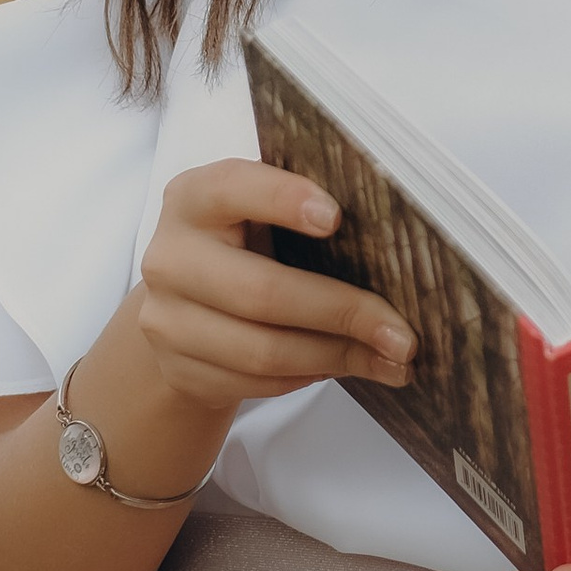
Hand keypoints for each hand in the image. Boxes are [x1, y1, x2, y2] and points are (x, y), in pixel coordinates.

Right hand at [134, 160, 412, 418]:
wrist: (180, 308)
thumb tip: (394, 244)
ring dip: (338, 356)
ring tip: (392, 358)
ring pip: (264, 350)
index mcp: (193, 198)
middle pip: (262, 291)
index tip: (336, 217)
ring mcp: (167, 321)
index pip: (234, 188)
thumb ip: (300, 212)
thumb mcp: (256, 213)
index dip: (283, 198)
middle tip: (404, 334)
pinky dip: (313, 375)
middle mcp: (170, 257)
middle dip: (343, 312)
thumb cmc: (241, 246)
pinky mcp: (180, 370)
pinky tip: (350, 365)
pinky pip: (258, 382)